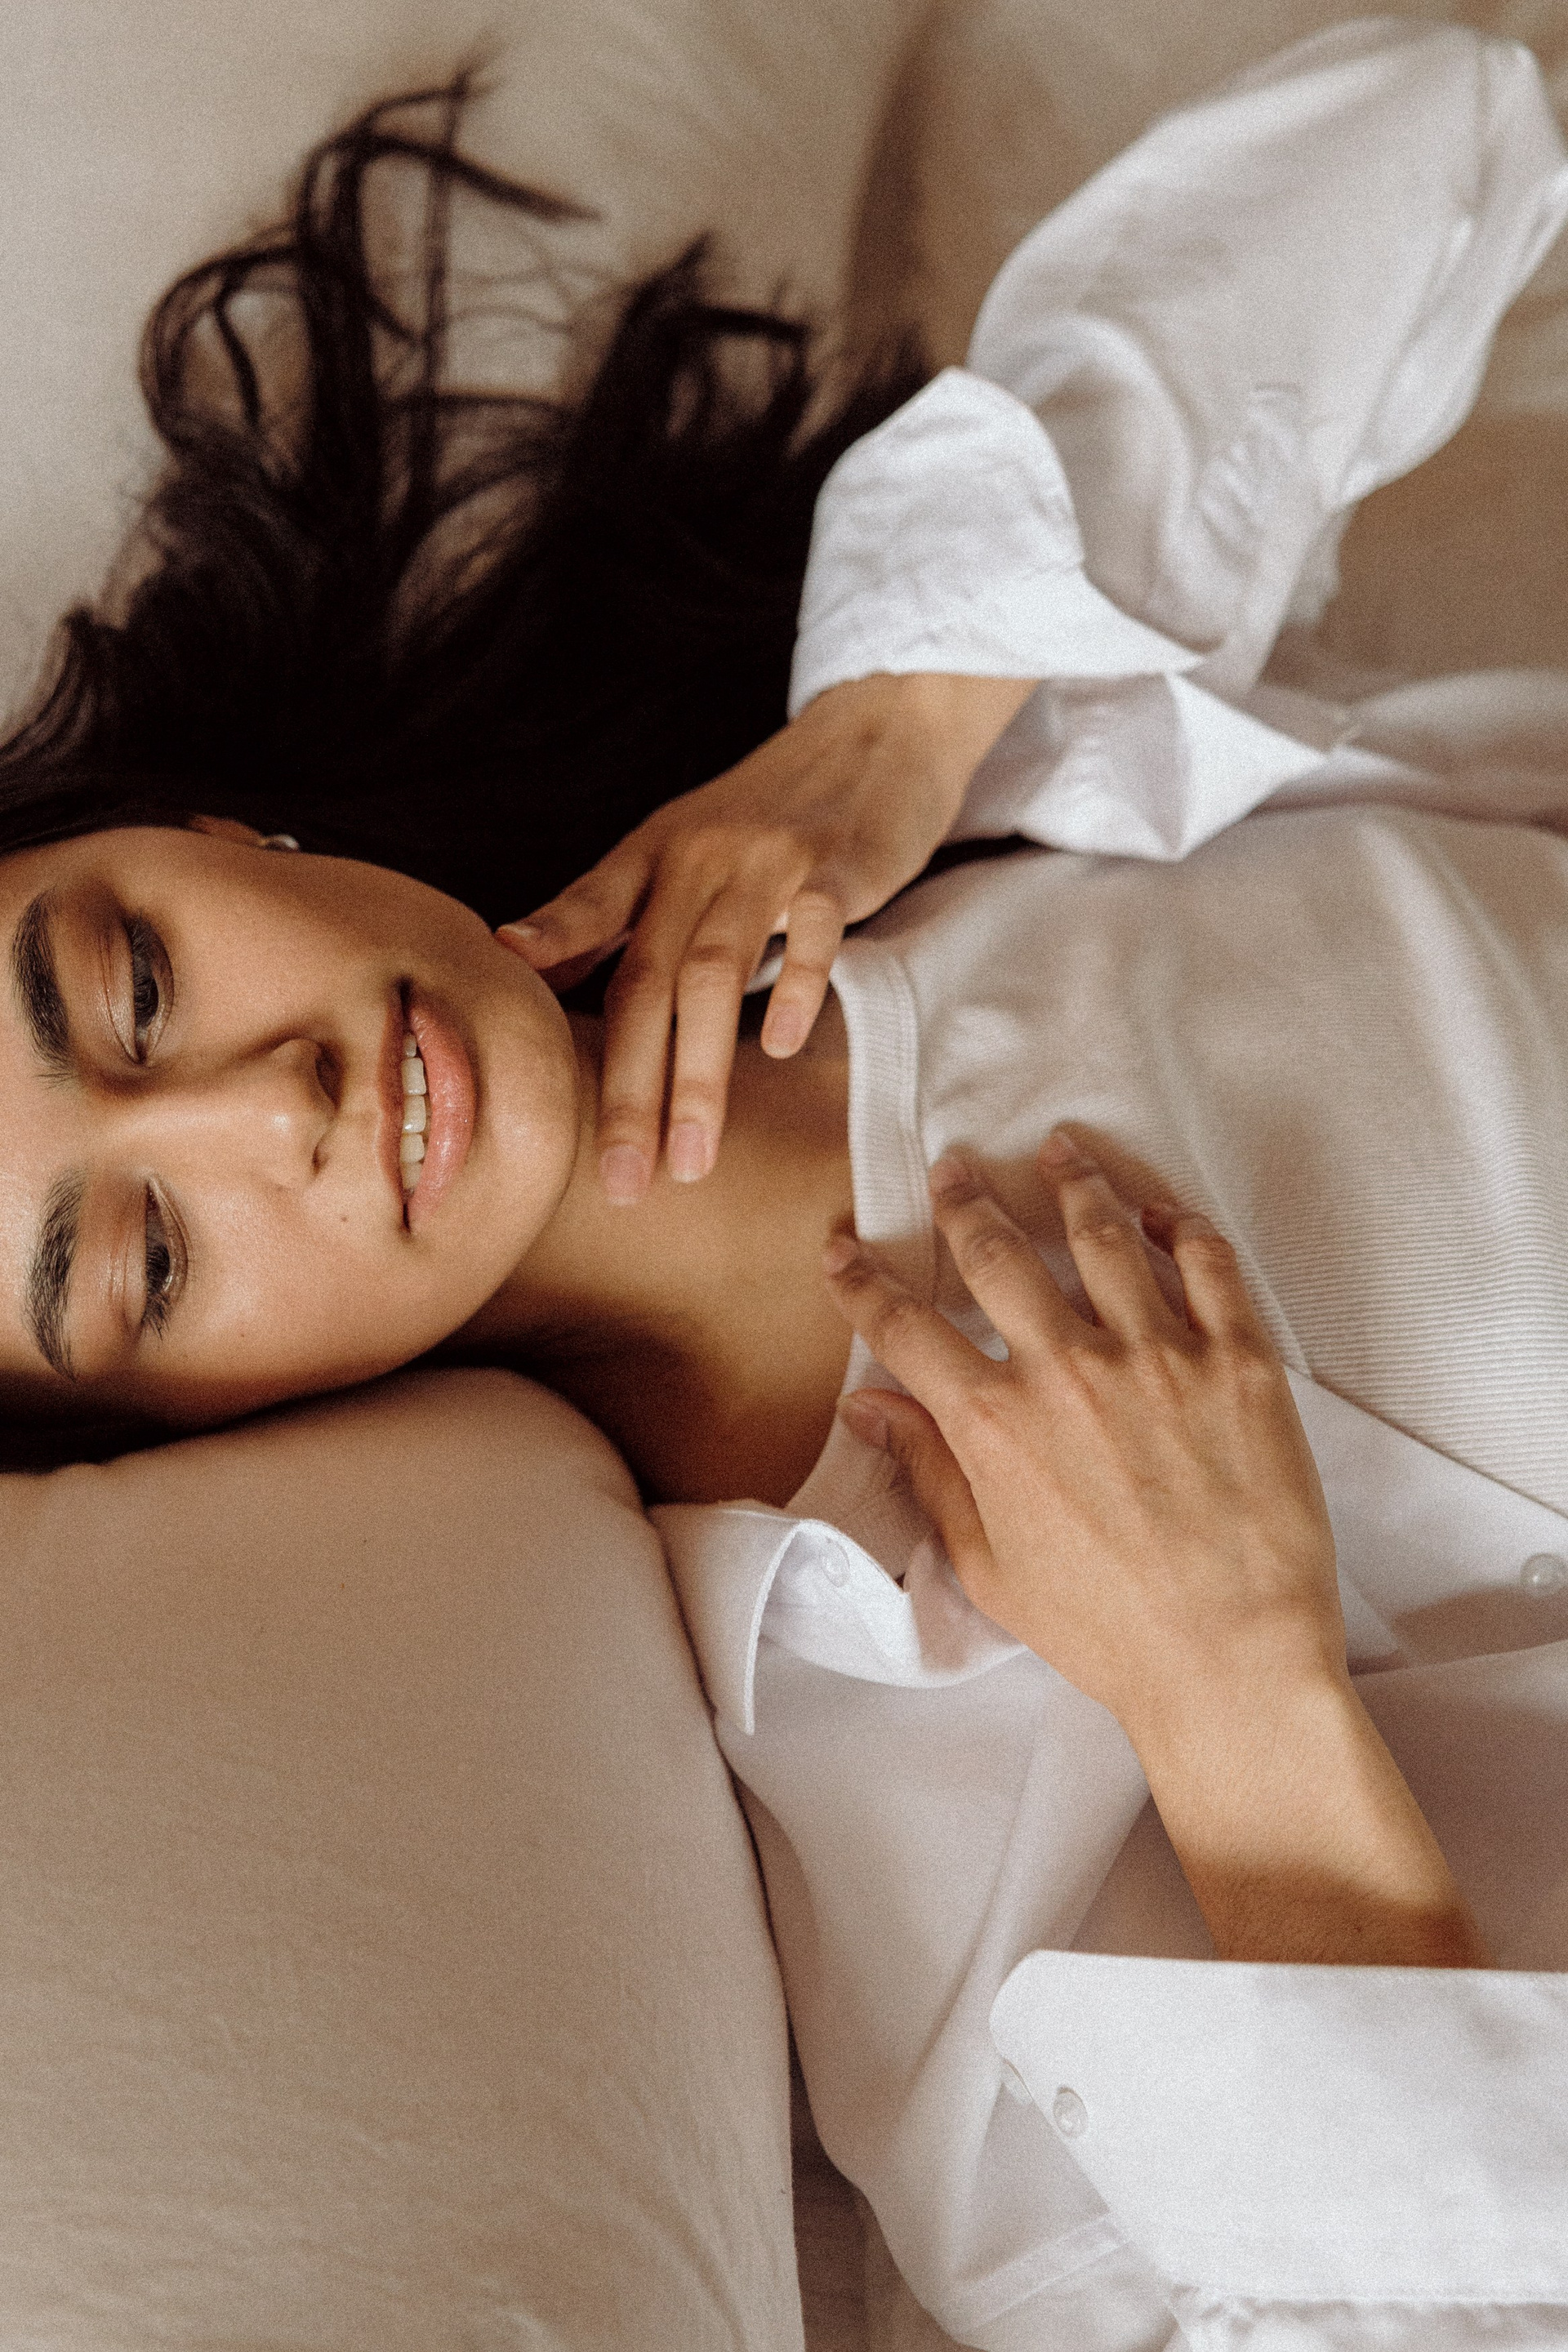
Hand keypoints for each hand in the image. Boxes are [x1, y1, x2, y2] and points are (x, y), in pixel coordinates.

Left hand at [497, 671, 1035, 1200]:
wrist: (876, 733)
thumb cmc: (770, 813)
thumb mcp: (681, 848)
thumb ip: (619, 909)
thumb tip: (531, 971)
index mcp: (651, 853)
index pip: (587, 911)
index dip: (546, 955)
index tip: (506, 1024)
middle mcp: (696, 855)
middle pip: (646, 979)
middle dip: (629, 1088)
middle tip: (619, 1179)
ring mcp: (766, 860)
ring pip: (713, 973)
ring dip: (699, 1075)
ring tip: (690, 1160)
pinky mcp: (836, 866)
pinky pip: (811, 935)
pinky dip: (792, 990)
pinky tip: (778, 1048)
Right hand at [824, 1138, 1490, 1964]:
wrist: (1232, 1663)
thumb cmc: (1107, 1632)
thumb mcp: (989, 1565)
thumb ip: (929, 1471)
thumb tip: (868, 1408)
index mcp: (995, 1424)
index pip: (905, 1326)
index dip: (862, 1281)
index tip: (842, 1251)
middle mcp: (1068, 1371)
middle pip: (997, 1253)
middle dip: (964, 1202)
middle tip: (954, 1170)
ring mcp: (1159, 1356)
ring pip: (1101, 1233)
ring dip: (1070, 1181)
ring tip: (1058, 1148)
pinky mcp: (1240, 1361)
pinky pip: (1207, 1261)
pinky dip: (1177, 1221)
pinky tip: (1158, 1208)